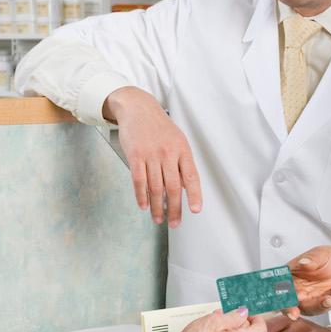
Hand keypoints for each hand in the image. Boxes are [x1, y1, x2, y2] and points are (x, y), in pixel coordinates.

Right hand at [103, 86, 202, 227]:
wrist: (138, 108)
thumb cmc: (159, 127)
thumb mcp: (177, 140)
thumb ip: (181, 162)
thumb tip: (184, 187)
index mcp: (182, 149)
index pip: (191, 176)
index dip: (194, 195)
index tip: (195, 210)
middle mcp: (168, 153)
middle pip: (172, 187)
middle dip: (174, 208)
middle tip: (174, 223)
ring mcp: (151, 155)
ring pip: (155, 187)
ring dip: (157, 207)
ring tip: (159, 219)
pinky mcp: (135, 156)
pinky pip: (139, 181)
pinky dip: (141, 196)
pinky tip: (144, 206)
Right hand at [284, 246, 330, 318]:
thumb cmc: (325, 258)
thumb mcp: (319, 254)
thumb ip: (311, 259)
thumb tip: (303, 262)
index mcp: (289, 276)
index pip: (278, 287)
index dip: (278, 294)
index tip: (281, 298)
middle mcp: (296, 290)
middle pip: (288, 303)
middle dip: (291, 308)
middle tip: (296, 308)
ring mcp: (308, 300)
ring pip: (308, 309)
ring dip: (318, 305)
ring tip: (329, 298)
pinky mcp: (322, 304)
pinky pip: (326, 305)